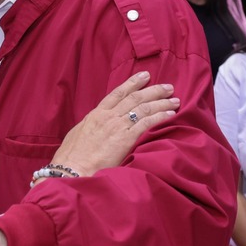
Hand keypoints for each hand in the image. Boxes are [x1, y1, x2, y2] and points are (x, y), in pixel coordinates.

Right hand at [48, 71, 178, 177]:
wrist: (72, 169)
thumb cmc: (72, 156)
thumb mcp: (79, 133)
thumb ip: (92, 125)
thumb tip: (98, 123)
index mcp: (96, 114)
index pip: (118, 93)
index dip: (133, 83)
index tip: (145, 76)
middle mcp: (108, 116)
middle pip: (135, 97)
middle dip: (154, 90)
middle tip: (167, 87)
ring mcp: (118, 127)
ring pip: (144, 108)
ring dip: (161, 102)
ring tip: (174, 100)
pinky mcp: (126, 139)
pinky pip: (147, 123)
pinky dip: (160, 117)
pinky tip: (170, 115)